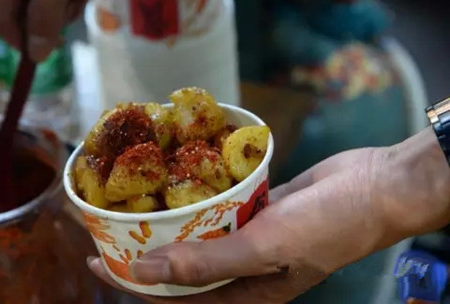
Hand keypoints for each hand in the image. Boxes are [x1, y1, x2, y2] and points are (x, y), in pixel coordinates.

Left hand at [88, 129, 449, 303]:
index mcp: (245, 294)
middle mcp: (244, 269)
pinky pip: (218, 207)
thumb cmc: (328, 225)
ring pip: (198, 234)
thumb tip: (144, 271)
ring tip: (135, 203)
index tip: (98, 262)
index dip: (134, 282)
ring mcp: (251, 237)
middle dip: (144, 249)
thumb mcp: (265, 249)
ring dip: (169, 221)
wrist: (376, 186)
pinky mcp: (259, 209)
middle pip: (181, 264)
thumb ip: (206, 262)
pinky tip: (176, 182)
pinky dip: (197, 198)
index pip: (175, 296)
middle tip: (108, 227)